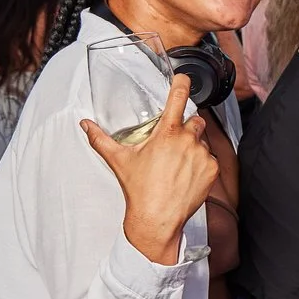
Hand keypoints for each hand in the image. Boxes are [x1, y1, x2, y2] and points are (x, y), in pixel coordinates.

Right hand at [82, 74, 216, 266]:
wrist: (157, 219)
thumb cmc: (139, 190)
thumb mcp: (118, 160)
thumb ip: (100, 138)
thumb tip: (86, 125)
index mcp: (167, 133)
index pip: (179, 97)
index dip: (182, 84)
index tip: (183, 78)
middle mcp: (187, 141)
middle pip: (194, 120)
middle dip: (185, 127)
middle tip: (172, 143)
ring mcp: (202, 155)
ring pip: (202, 141)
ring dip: (192, 147)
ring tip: (176, 165)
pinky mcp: (212, 170)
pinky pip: (209, 159)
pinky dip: (200, 164)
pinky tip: (186, 175)